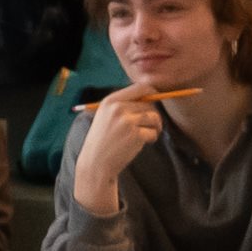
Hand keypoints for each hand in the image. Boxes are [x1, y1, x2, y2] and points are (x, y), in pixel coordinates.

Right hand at [66, 85, 168, 215]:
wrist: (96, 162)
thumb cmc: (104, 140)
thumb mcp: (106, 116)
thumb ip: (124, 104)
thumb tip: (152, 95)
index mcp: (110, 101)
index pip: (140, 87)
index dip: (152, 93)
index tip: (154, 102)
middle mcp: (118, 108)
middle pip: (150, 104)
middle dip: (152, 116)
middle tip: (147, 127)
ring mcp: (127, 122)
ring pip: (155, 117)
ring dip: (155, 127)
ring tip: (145, 135)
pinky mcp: (135, 135)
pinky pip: (154, 132)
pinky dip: (151, 138)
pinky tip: (140, 144)